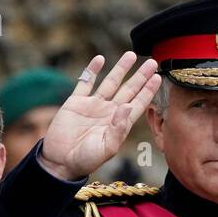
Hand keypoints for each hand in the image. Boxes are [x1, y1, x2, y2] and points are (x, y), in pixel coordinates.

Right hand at [38, 53, 160, 180]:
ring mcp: (93, 105)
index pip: (138, 103)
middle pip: (129, 90)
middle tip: (153, 62)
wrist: (60, 161)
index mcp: (119, 124)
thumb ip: (118, 129)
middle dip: (140, 76)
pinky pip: (85, 82)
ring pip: (110, 82)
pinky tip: (100, 59)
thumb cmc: (86, 160)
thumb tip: (127, 106)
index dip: (148, 91)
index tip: (157, 78)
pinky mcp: (76, 102)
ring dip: (120, 69)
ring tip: (131, 55)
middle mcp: (109, 112)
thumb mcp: (106, 148)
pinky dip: (92, 71)